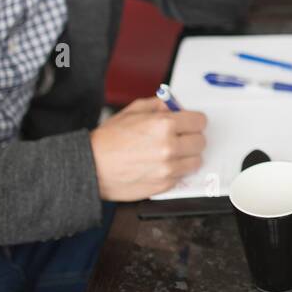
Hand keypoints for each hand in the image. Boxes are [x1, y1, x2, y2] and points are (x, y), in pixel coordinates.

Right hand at [90, 97, 207, 200]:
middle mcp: (170, 147)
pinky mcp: (164, 185)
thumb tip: (176, 107)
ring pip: (196, 161)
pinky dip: (175, 171)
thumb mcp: (133, 111)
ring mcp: (168, 168)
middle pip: (201, 142)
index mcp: (165, 125)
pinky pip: (181, 176)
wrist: (90, 167)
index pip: (200, 121)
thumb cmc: (108, 140)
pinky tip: (159, 166)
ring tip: (169, 154)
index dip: (193, 121)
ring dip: (186, 156)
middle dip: (191, 138)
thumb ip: (159, 105)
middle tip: (179, 138)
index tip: (189, 124)